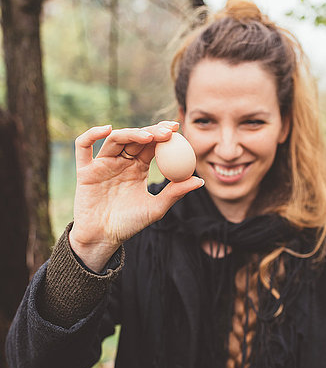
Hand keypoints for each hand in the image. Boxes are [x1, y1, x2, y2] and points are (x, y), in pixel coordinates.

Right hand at [69, 122, 202, 270]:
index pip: (151, 145)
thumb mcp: (156, 208)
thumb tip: (200, 180)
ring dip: (131, 133)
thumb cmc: (130, 224)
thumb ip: (175, 193)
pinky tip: (106, 129)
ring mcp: (102, 164)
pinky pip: (83, 148)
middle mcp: (121, 162)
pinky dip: (91, 135)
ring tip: (148, 136)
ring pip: (115, 140)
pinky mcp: (85, 171)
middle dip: (151, 131)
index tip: (177, 129)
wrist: (104, 238)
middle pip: (135, 138)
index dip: (163, 134)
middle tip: (167, 130)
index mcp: (138, 168)